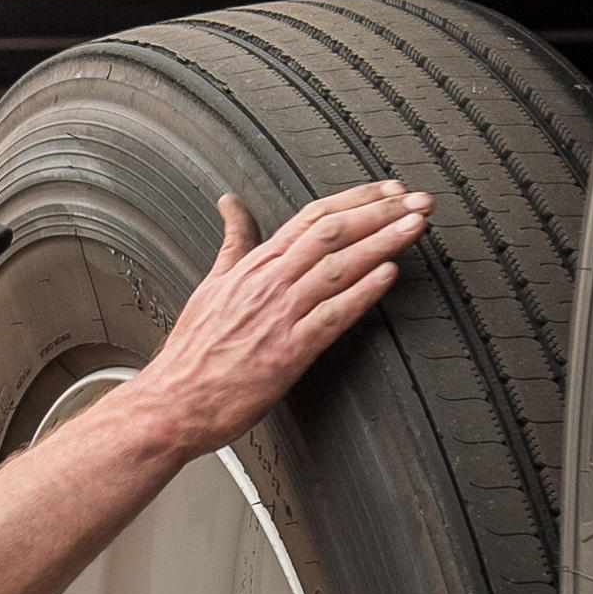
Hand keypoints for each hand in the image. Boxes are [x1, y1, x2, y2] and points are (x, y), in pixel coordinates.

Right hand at [132, 181, 428, 458]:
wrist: (173, 401)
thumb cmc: (192, 351)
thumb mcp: (211, 283)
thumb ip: (233, 242)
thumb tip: (230, 204)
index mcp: (254, 265)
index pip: (312, 217)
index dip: (356, 199)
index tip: (389, 191)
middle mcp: (270, 282)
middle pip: (333, 233)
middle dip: (381, 213)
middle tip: (419, 202)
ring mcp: (280, 314)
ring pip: (338, 266)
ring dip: (382, 243)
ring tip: (415, 227)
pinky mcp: (288, 351)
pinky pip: (332, 315)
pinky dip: (363, 292)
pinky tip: (389, 275)